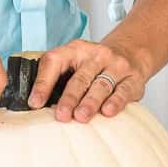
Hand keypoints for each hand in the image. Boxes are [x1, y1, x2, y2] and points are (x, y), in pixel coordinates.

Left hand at [28, 38, 148, 122]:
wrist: (131, 51)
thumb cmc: (95, 63)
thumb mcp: (75, 61)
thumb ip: (57, 78)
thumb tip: (34, 104)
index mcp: (75, 49)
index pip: (55, 61)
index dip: (43, 83)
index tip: (35, 103)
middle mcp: (96, 55)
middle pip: (80, 77)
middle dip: (69, 98)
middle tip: (61, 115)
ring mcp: (116, 66)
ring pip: (101, 85)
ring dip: (90, 102)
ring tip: (81, 117)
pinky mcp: (133, 79)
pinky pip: (123, 90)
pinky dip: (115, 101)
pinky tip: (107, 111)